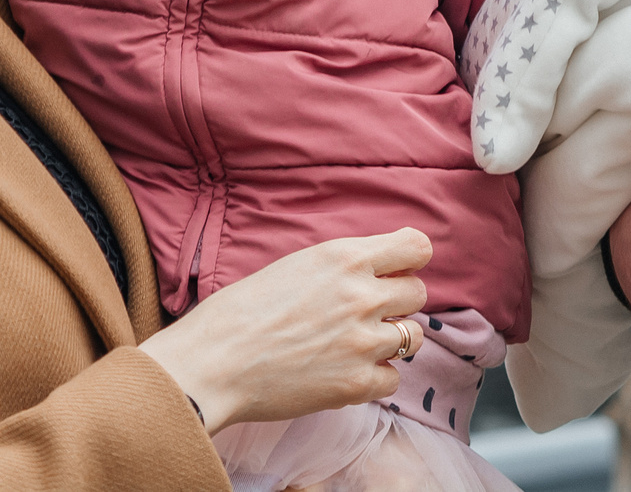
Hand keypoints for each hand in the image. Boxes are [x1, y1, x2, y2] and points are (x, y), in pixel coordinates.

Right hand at [140, 227, 431, 430]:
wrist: (212, 362)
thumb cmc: (241, 311)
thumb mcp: (297, 266)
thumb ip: (342, 267)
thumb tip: (377, 272)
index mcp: (346, 257)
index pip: (417, 247)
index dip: (409, 261)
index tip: (396, 271)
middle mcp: (362, 295)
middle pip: (418, 293)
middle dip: (397, 302)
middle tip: (366, 314)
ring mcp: (363, 341)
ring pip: (413, 337)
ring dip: (391, 341)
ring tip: (357, 345)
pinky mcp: (356, 383)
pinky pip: (393, 379)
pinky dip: (374, 378)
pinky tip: (346, 372)